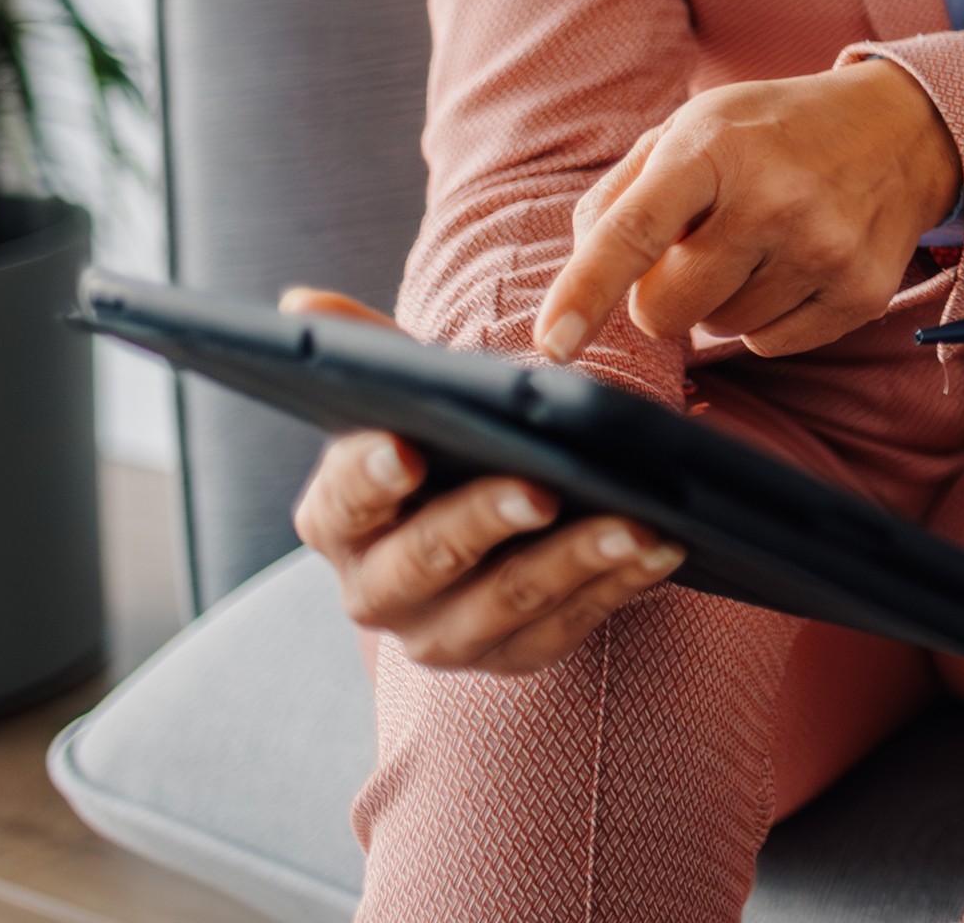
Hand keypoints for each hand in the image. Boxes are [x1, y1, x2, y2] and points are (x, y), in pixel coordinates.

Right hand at [280, 288, 683, 673]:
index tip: (407, 449)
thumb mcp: (408, 400)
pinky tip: (662, 546)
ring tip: (635, 519)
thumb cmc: (440, 446)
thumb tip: (301, 306)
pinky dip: (619, 585)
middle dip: (485, 520)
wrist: (477, 531)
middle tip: (543, 487)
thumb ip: (369, 353)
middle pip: (427, 558)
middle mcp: (377, 590)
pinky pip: (568, 626)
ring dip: (575, 559)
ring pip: (507, 601)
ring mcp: (442, 634)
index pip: (344, 498)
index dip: (370, 475)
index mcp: (338, 519)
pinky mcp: (512, 656)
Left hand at [535, 58, 961, 363]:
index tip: (551, 343)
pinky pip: (771, 345)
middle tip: (699, 247)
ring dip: (723, 300)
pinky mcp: (860, 291)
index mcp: (714, 147)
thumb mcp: (692, 127)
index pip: (636, 230)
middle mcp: (773, 199)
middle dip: (662, 294)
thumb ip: (621, 193)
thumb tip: (584, 270)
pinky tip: (795, 265)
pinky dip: (769, 318)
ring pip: (719, 331)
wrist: (903, 128)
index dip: (586, 289)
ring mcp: (823, 249)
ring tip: (761, 242)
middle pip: (665, 310)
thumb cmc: (772, 131)